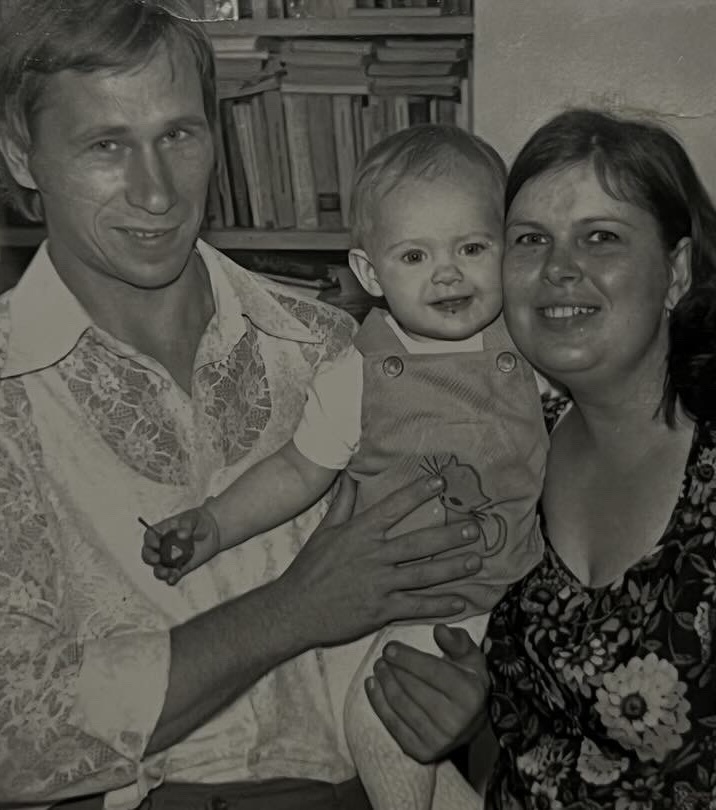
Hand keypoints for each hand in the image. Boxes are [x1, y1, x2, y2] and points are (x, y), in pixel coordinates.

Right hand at [141, 503, 220, 584]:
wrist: (213, 531)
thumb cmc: (199, 521)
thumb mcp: (193, 518)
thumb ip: (186, 525)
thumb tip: (181, 535)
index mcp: (161, 532)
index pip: (149, 537)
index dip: (150, 541)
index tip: (156, 544)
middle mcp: (162, 546)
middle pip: (148, 554)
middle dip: (149, 558)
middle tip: (156, 559)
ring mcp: (170, 558)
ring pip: (158, 568)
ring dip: (159, 572)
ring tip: (167, 572)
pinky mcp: (180, 568)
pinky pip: (172, 576)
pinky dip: (171, 578)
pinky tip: (174, 578)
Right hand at [276, 473, 484, 648]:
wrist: (294, 610)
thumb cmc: (310, 568)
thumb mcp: (325, 530)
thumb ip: (343, 502)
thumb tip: (349, 473)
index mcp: (360, 533)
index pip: (393, 507)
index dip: (418, 493)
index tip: (440, 483)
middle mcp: (373, 556)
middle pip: (419, 542)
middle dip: (449, 535)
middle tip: (474, 529)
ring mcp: (379, 584)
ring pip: (423, 574)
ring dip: (452, 568)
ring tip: (475, 562)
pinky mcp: (381, 610)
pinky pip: (416, 606)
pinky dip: (439, 605)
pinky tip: (460, 602)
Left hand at [366, 624, 489, 762]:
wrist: (471, 723)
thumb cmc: (467, 682)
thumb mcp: (470, 658)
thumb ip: (456, 641)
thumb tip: (439, 629)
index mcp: (470, 695)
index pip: (432, 672)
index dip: (408, 658)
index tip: (389, 648)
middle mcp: (456, 721)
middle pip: (413, 688)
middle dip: (393, 669)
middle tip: (382, 657)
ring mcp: (439, 740)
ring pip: (401, 705)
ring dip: (384, 683)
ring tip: (378, 668)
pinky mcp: (423, 752)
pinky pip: (393, 725)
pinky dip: (378, 703)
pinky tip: (372, 686)